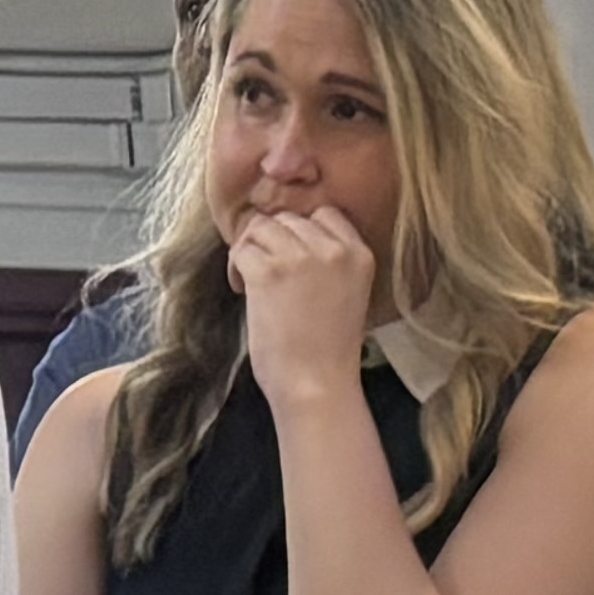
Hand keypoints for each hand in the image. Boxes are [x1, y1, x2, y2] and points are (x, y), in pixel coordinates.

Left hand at [228, 207, 376, 407]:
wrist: (316, 381)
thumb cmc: (327, 347)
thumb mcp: (346, 292)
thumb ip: (326, 261)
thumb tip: (285, 237)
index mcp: (359, 253)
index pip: (324, 213)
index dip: (298, 230)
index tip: (288, 254)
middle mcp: (332, 249)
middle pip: (286, 219)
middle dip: (269, 241)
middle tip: (264, 272)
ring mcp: (300, 258)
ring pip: (259, 228)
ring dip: (249, 250)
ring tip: (251, 281)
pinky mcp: (268, 273)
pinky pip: (239, 250)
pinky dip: (234, 267)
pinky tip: (243, 290)